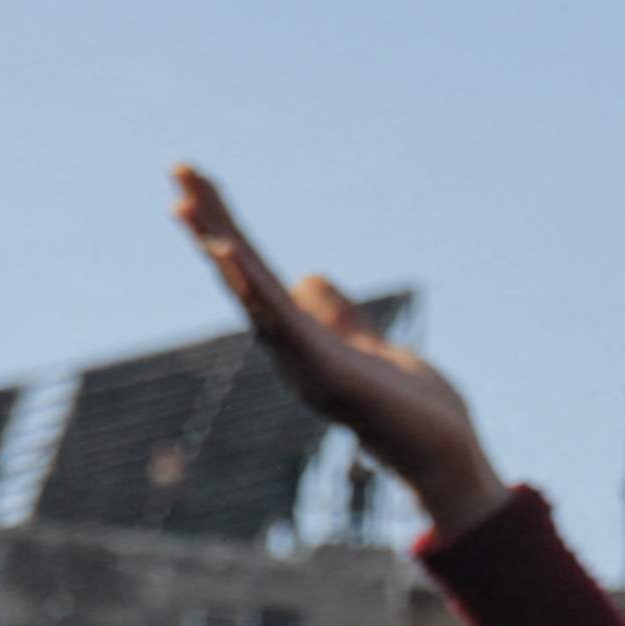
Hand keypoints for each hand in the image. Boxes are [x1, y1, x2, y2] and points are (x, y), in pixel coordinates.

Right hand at [177, 168, 503, 532]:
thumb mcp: (369, 344)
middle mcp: (290, 349)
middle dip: (210, 223)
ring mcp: (303, 363)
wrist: (445, 455)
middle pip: (242, 274)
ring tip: (186, 205)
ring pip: (251, 295)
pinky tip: (230, 254)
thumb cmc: (413, 409)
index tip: (198, 182)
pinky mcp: (325, 375)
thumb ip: (339, 313)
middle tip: (179, 169)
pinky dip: (253, 289)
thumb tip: (308, 278)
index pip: (255, 271)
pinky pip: (282, 323)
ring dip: (219, 249)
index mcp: (300, 336)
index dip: (227, 227)